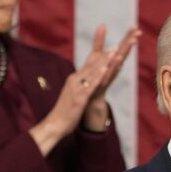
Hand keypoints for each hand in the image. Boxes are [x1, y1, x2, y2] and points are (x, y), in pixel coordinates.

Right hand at [30, 24, 140, 152]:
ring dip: (103, 62)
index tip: (111, 49)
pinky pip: (89, 86)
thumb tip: (84, 82)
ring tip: (113, 53)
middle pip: (92, 66)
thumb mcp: (73, 95)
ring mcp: (76, 89)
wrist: (54, 124)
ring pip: (92, 72)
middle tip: (116, 46)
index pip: (89, 66)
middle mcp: (74, 81)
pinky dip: (97, 76)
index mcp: (74, 80)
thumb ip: (79, 87)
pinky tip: (104, 70)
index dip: (100, 57)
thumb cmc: (64, 112)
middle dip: (105, 56)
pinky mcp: (79, 98)